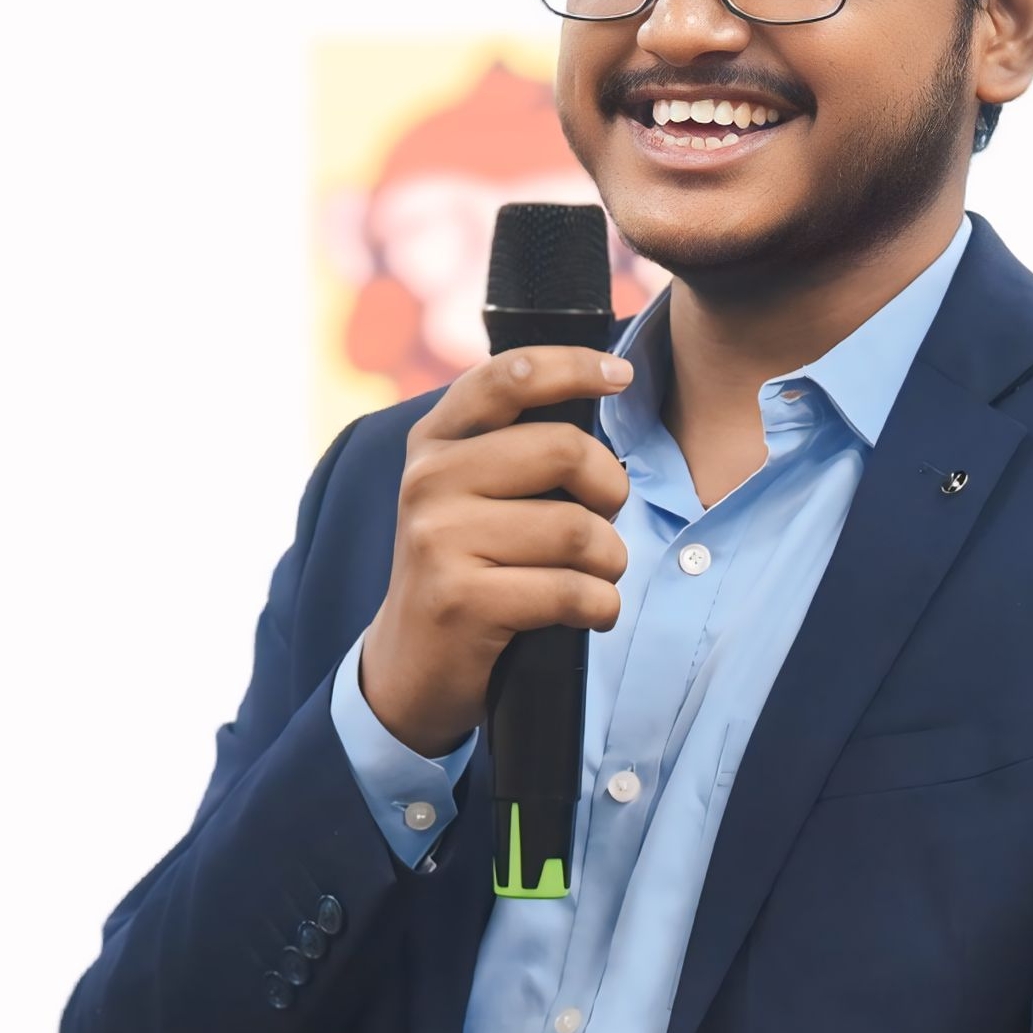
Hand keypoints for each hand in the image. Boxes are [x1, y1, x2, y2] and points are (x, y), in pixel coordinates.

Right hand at [360, 347, 634, 755]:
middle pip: (566, 449)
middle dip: (611, 490)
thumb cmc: (469, 567)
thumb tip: (609, 381)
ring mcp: (438, 540)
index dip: (575, 366)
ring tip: (593, 577)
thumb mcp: (471, 492)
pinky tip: (588, 613)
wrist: (410, 666)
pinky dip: (601, 607)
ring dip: (610, 562)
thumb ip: (518, 441)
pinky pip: (572, 591)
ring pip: (579, 529)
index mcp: (434, 441)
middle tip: (606, 518)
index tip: (622, 377)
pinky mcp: (461, 599)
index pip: (510, 376)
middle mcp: (428, 480)